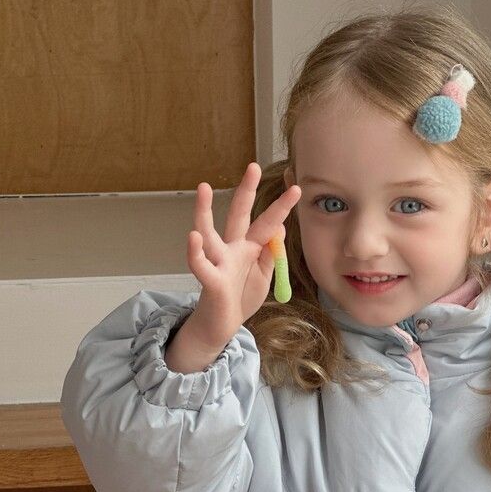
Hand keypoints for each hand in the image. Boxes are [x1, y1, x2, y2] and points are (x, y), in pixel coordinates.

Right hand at [186, 161, 301, 349]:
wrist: (223, 325)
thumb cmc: (241, 297)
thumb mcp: (264, 276)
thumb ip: (271, 255)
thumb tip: (279, 228)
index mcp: (249, 248)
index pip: (268, 223)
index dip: (281, 207)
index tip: (296, 187)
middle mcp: (232, 249)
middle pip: (238, 215)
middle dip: (246, 191)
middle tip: (253, 166)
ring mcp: (219, 262)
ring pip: (209, 233)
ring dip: (205, 211)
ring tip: (204, 187)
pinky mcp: (211, 280)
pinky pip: (201, 265)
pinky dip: (195, 252)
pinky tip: (193, 237)